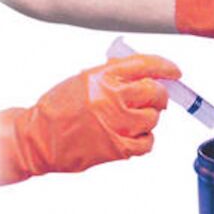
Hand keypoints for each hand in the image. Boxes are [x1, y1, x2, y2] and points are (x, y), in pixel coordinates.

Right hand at [0, 54, 180, 186]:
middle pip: (155, 92)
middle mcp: (112, 98)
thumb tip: (144, 73)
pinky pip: (148, 142)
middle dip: (159, 95)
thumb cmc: (58, 109)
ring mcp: (117, 124)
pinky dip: (144, 139)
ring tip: (131, 119)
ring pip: (153, 117)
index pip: (146, 65)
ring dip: (148, 118)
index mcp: (103, 76)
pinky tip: (132, 135)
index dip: (166, 67)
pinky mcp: (118, 148)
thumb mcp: (83, 80)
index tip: (175, 72)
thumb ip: (112, 74)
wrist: (37, 138)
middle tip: (154, 99)